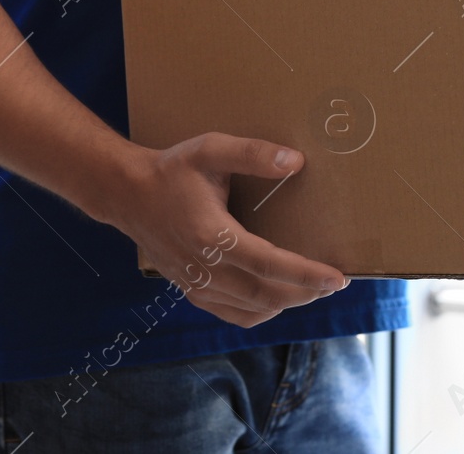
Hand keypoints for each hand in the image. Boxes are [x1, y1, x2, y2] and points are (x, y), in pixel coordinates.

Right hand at [99, 132, 347, 327]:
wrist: (126, 194)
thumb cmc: (171, 170)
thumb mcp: (210, 150)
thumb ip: (252, 153)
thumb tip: (295, 162)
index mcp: (210, 235)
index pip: (268, 263)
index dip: (305, 274)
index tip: (337, 278)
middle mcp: (203, 268)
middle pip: (264, 293)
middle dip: (305, 292)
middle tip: (336, 285)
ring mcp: (195, 284)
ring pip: (250, 308)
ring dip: (287, 303)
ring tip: (315, 290)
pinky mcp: (190, 290)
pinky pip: (232, 313)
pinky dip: (260, 312)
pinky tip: (277, 300)